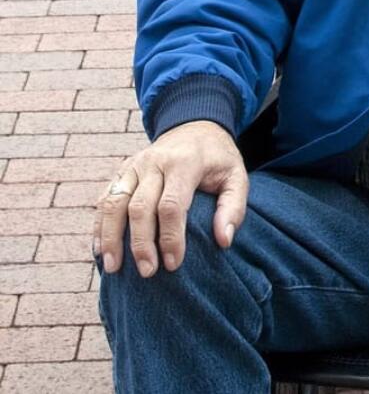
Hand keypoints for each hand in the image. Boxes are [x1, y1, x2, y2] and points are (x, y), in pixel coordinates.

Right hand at [93, 121, 246, 277]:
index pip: (171, 205)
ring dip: (111, 237)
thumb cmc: (217, 160)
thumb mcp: (236, 176)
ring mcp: (134, 164)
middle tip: (147, 272)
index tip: (174, 265)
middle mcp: (155, 161)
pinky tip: (99, 250)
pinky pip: (105, 198)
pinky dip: (99, 225)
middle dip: (141, 244)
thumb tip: (225, 241)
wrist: (195, 127)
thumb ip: (233, 207)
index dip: (171, 238)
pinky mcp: (122, 170)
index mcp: (185, 162)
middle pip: (139, 207)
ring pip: (114, 203)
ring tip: (112, 268)